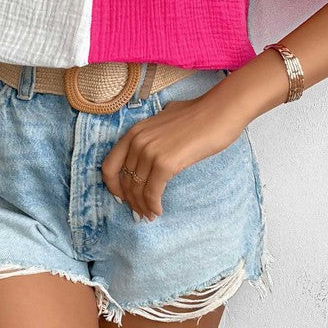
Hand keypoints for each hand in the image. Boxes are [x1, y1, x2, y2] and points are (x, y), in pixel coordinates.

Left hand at [101, 92, 248, 221]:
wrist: (218, 112)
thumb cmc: (198, 114)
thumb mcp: (165, 118)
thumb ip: (154, 131)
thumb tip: (153, 145)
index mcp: (134, 132)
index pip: (109, 165)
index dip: (113, 186)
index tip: (122, 197)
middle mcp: (137, 141)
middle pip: (124, 181)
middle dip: (131, 200)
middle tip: (140, 212)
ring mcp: (150, 152)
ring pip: (137, 190)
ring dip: (142, 207)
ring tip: (150, 215)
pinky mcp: (165, 163)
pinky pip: (152, 193)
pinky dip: (153, 206)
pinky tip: (159, 211)